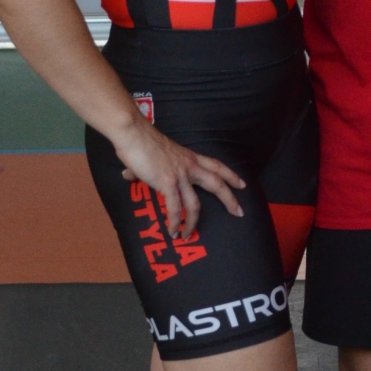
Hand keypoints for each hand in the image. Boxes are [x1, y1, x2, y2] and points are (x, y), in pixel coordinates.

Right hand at [111, 115, 244, 242]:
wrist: (133, 134)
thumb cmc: (140, 141)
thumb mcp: (153, 154)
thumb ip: (145, 167)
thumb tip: (129, 174)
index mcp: (189, 157)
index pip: (216, 166)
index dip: (230, 175)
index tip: (242, 184)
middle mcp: (189, 166)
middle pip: (216, 184)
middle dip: (229, 199)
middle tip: (239, 213)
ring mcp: (180, 175)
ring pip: (195, 204)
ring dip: (193, 223)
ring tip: (189, 236)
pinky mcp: (167, 183)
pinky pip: (175, 208)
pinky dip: (174, 222)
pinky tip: (173, 231)